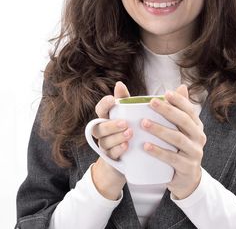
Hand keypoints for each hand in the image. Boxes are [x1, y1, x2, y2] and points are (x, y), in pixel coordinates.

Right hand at [91, 81, 132, 198]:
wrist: (130, 156)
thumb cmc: (129, 128)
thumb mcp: (129, 114)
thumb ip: (124, 100)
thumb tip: (119, 83)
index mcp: (106, 118)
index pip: (100, 109)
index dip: (104, 104)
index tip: (112, 99)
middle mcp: (103, 132)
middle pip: (99, 128)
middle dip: (111, 125)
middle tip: (125, 122)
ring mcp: (105, 145)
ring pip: (105, 141)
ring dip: (117, 137)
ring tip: (130, 133)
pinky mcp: (111, 157)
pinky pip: (111, 154)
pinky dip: (118, 149)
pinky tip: (127, 146)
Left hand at [141, 85, 205, 199]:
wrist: (186, 179)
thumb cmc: (178, 149)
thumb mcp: (180, 130)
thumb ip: (178, 110)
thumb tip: (181, 86)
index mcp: (196, 126)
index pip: (189, 110)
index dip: (179, 100)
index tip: (165, 93)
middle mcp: (198, 137)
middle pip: (184, 121)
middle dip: (167, 110)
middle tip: (151, 103)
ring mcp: (195, 153)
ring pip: (178, 139)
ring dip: (160, 129)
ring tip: (144, 123)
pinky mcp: (187, 168)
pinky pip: (172, 158)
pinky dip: (158, 151)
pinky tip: (145, 145)